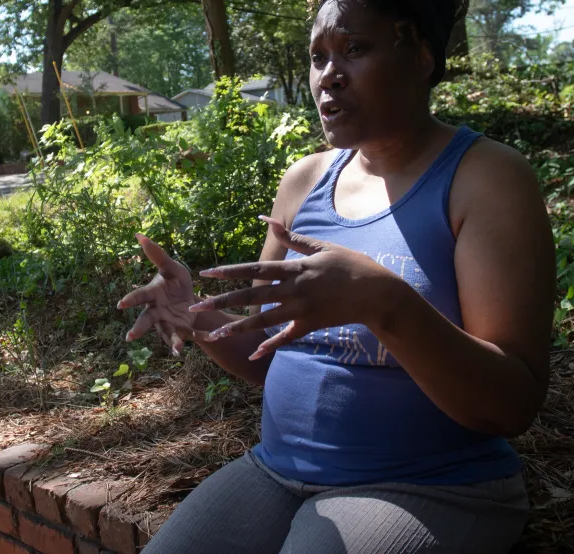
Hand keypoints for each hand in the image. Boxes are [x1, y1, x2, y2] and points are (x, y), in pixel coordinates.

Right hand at [118, 234, 210, 355]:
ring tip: (178, 350)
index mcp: (152, 295)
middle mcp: (157, 312)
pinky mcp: (185, 331)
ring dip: (173, 342)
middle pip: (146, 320)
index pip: (140, 296)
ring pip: (169, 334)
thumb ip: (157, 254)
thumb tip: (139, 234)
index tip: (120, 305)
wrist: (190, 299)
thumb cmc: (175, 282)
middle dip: (139, 328)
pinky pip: (194, 335)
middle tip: (130, 337)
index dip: (130, 300)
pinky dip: (204, 337)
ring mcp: (170, 324)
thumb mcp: (171, 267)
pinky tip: (215, 337)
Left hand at [190, 216, 399, 359]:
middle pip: (251, 297)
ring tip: (214, 333)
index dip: (230, 272)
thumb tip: (266, 219)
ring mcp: (302, 310)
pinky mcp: (310, 326)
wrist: (377, 293)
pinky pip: (286, 338)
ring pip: (263, 321)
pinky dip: (269, 346)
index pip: (255, 268)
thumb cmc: (350, 264)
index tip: (207, 274)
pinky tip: (253, 354)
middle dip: (221, 302)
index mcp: (295, 268)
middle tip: (196, 308)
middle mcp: (294, 290)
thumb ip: (292, 237)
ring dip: (236, 327)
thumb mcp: (321, 246)